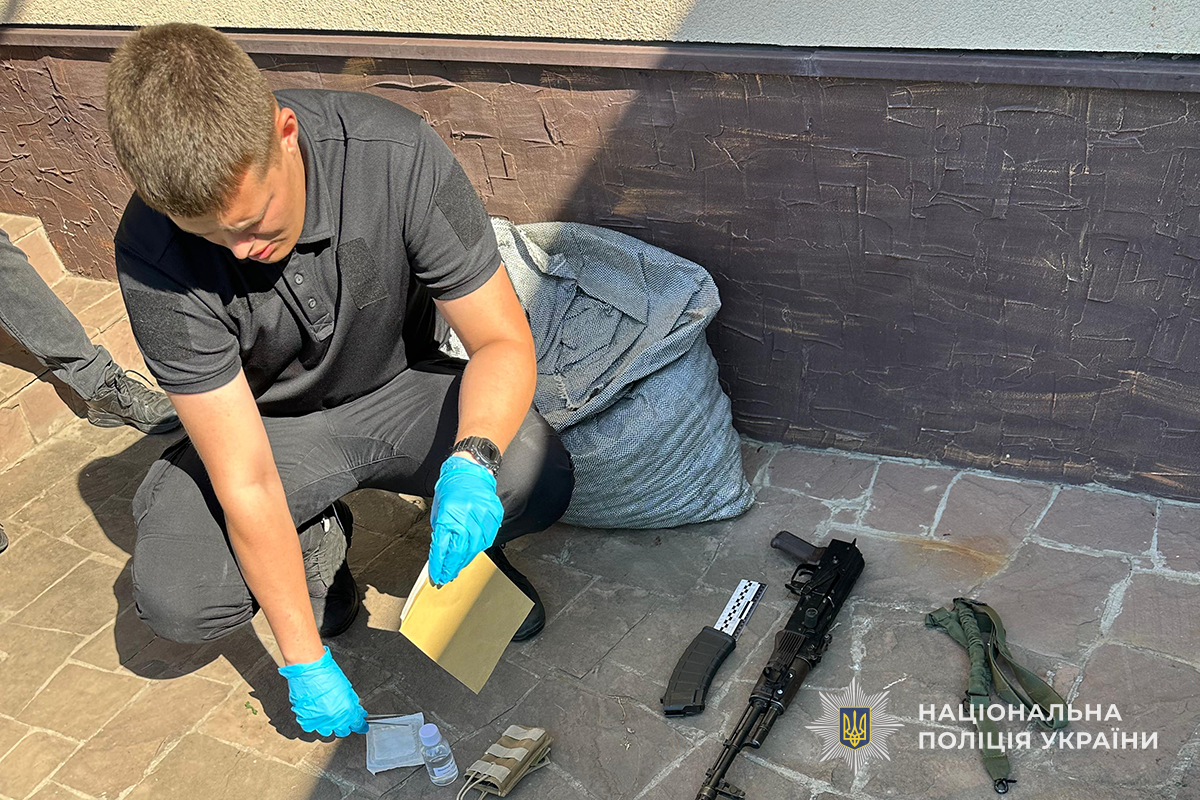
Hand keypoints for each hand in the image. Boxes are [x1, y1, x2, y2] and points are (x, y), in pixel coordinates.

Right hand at [278, 646, 367, 736]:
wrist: (308, 669)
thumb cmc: (326, 674)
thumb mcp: (346, 687)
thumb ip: (352, 702)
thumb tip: (356, 709)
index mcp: (347, 711)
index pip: (357, 724)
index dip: (360, 725)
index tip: (361, 726)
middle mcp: (334, 720)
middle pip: (343, 731)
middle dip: (345, 725)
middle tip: (342, 716)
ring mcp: (319, 722)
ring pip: (327, 731)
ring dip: (329, 724)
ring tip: (327, 712)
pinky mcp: (306, 721)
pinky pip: (311, 727)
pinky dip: (314, 721)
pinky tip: (315, 712)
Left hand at [429, 455, 503, 584]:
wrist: (470, 471)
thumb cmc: (451, 489)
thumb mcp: (439, 510)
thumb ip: (441, 532)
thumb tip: (441, 554)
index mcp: (448, 514)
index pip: (442, 547)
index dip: (439, 565)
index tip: (436, 576)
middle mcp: (466, 516)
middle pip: (460, 551)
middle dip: (452, 567)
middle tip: (447, 576)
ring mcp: (482, 516)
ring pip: (475, 547)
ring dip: (465, 560)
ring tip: (458, 566)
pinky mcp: (493, 516)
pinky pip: (487, 538)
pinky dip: (479, 547)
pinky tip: (472, 552)